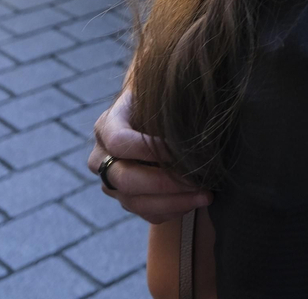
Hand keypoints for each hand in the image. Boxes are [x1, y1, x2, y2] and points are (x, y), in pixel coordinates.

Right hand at [87, 87, 210, 223]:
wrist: (156, 116)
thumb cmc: (162, 100)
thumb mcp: (160, 94)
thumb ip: (167, 103)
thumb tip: (191, 121)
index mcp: (107, 126)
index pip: (119, 142)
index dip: (150, 149)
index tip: (181, 149)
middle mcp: (102, 156)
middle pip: (124, 179)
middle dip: (164, 183)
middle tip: (198, 180)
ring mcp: (112, 181)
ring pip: (134, 202)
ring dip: (174, 202)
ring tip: (205, 195)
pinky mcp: (126, 198)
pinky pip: (145, 212)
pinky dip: (172, 210)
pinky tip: (194, 201)